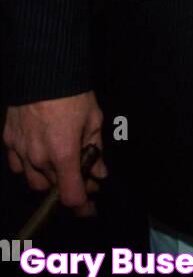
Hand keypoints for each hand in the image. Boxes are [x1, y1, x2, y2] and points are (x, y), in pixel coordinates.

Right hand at [3, 93, 108, 215]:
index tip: (90, 207)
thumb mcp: (93, 118)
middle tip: (85, 176)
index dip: (82, 206)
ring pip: (34, 180)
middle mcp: (38, 158)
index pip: (70, 196)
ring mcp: (20, 150)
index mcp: (63, 154)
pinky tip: (40, 158)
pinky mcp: (8, 140)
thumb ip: (95, 148)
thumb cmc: (72, 91)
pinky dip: (29, 167)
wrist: (42, 68)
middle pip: (53, 188)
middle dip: (71, 186)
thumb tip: (99, 171)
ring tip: (63, 167)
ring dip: (50, 180)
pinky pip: (17, 165)